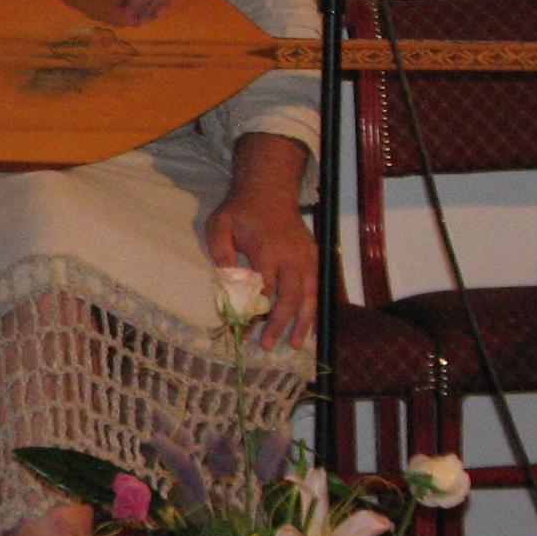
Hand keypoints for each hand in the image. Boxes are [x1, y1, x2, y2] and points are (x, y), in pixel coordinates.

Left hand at [206, 135, 316, 350]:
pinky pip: (316, 288)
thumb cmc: (240, 210)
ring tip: (294, 345)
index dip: (252, 312)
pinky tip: (306, 326)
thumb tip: (226, 281)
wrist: (270, 190)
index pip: (261, 289)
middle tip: (267, 346)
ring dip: (301, 322)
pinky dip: (312, 309)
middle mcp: (292, 256)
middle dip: (278, 323)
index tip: (241, 330)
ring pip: (308, 296)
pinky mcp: (313, 258)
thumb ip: (221, 251)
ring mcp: (306, 257)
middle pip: (288, 297)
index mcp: (267, 249)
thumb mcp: (220, 224)